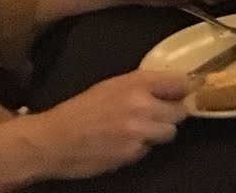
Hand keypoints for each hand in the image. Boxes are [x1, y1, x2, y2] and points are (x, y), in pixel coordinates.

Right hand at [20, 69, 190, 179]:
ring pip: (169, 132)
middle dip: (171, 114)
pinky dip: (140, 148)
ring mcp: (138, 130)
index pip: (180, 83)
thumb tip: (166, 87)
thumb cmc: (79, 110)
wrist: (54, 140)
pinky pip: (149, 149)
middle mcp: (142, 104)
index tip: (178, 95)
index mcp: (136, 82)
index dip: (181, 90)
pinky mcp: (133, 153)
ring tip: (139, 131)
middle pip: (180, 111)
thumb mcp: (110, 86)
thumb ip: (140, 85)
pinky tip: (124, 143)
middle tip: (157, 115)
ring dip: (158, 132)